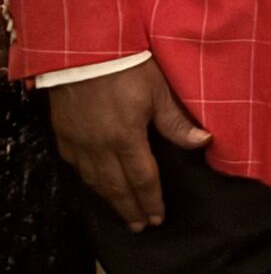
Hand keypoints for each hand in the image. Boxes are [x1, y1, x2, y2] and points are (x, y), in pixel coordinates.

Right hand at [48, 58, 210, 230]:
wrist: (82, 46)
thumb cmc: (125, 64)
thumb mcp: (158, 90)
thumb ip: (177, 122)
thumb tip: (204, 142)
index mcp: (127, 139)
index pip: (143, 180)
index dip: (151, 201)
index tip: (158, 218)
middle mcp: (100, 146)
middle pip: (117, 187)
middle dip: (130, 209)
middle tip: (140, 227)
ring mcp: (79, 141)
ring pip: (93, 180)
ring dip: (109, 199)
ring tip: (121, 213)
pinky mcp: (63, 131)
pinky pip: (74, 164)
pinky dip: (86, 179)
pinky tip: (93, 183)